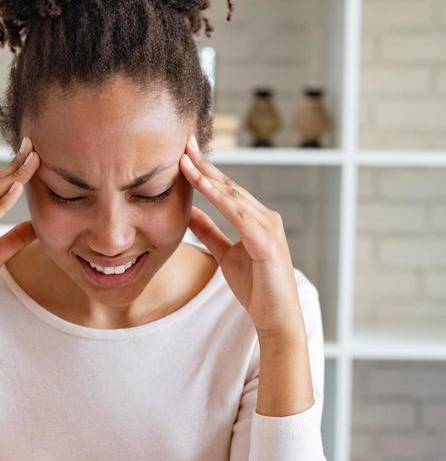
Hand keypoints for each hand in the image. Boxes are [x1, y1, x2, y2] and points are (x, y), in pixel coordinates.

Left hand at [180, 134, 304, 339]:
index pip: (226, 189)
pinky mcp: (267, 242)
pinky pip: (239, 215)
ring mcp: (268, 228)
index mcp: (256, 219)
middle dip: (205, 164)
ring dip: (207, 177)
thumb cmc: (256, 288)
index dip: (205, 171)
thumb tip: (188, 211)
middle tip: (184, 142)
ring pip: (233, 196)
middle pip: (229, 186)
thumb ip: (209, 231)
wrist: (276, 318)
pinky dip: (219, 199)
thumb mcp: (225, 254)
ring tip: (185, 159)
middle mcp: (266, 218)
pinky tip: (202, 186)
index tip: (184, 152)